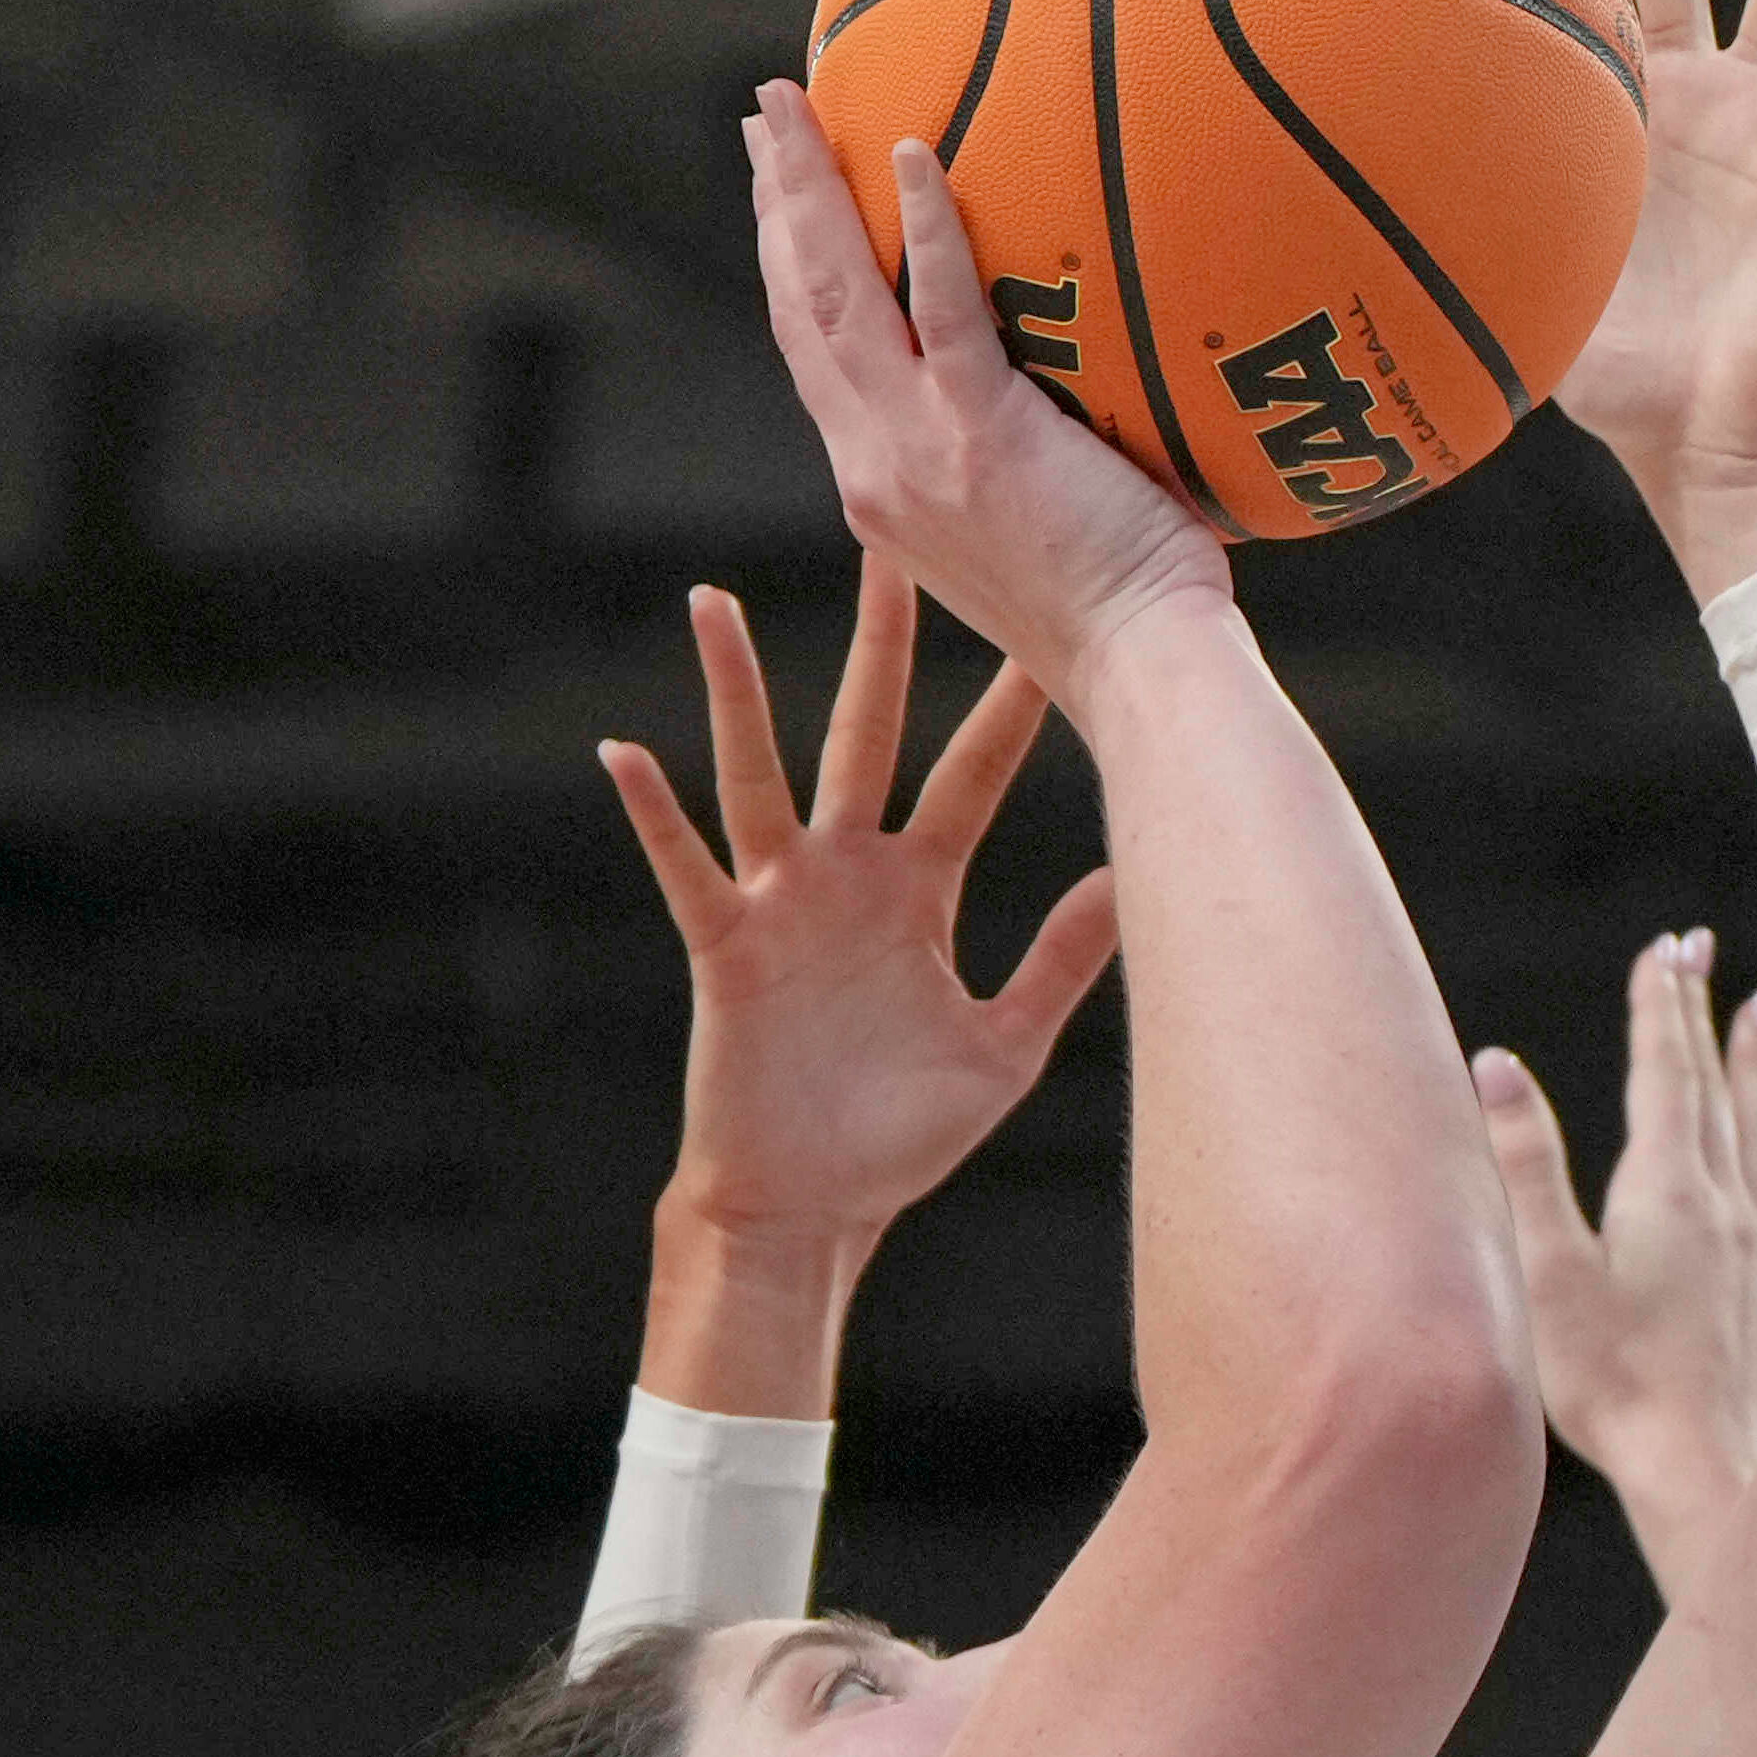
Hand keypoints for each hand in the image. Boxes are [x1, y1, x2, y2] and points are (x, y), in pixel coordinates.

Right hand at [607, 557, 1120, 1407]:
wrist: (813, 1209)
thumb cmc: (899, 1136)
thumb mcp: (1006, 1046)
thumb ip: (1063, 963)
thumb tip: (1132, 883)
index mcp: (920, 891)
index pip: (972, 776)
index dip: (1007, 707)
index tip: (1048, 628)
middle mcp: (848, 876)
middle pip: (867, 736)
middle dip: (881, 647)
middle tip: (892, 548)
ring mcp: (780, 903)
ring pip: (757, 774)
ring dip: (734, 692)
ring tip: (713, 602)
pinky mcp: (724, 946)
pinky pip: (684, 866)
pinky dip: (653, 813)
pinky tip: (624, 750)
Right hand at [744, 82, 1231, 692]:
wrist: (1142, 670)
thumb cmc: (1125, 612)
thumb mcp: (1033, 532)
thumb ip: (1012, 459)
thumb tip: (1064, 391)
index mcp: (880, 487)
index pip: (815, 357)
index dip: (787, 270)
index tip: (777, 198)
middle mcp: (876, 465)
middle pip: (800, 307)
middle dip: (775, 203)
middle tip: (764, 117)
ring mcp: (919, 449)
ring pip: (836, 293)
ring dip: (807, 188)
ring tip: (792, 102)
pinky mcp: (982, 434)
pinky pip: (942, 305)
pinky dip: (924, 224)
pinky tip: (912, 148)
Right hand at [1480, 929, 1756, 1585]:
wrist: (1701, 1478)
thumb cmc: (1612, 1386)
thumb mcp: (1546, 1270)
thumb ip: (1526, 1164)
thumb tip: (1494, 1064)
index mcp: (1666, 1191)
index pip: (1664, 1075)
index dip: (1662, 1008)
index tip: (1664, 950)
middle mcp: (1726, 1212)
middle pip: (1718, 1093)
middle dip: (1707, 1019)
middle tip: (1708, 954)